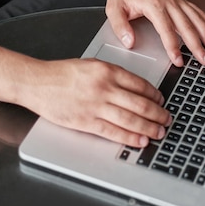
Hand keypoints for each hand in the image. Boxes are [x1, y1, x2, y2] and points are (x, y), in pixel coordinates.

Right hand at [31, 58, 170, 147]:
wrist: (37, 82)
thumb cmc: (61, 74)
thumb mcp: (91, 66)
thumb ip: (112, 76)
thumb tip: (135, 89)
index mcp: (107, 71)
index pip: (140, 84)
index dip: (155, 95)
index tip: (161, 101)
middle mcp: (104, 87)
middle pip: (140, 103)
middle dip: (158, 113)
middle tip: (167, 119)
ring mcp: (96, 105)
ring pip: (131, 119)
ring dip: (149, 127)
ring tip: (159, 132)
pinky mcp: (86, 121)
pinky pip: (113, 131)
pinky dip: (130, 137)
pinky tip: (140, 140)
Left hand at [105, 0, 204, 66]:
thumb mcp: (113, 8)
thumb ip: (119, 26)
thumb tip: (129, 42)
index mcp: (154, 5)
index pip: (166, 31)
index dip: (173, 48)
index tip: (179, 62)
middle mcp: (169, 2)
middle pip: (187, 27)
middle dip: (198, 46)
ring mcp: (177, 0)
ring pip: (196, 20)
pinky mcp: (180, 0)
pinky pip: (197, 12)